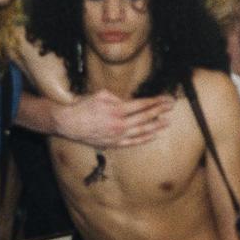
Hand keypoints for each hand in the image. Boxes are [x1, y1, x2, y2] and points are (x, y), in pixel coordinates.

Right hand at [51, 90, 172, 148]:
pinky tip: (153, 135)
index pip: (142, 105)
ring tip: (167, 122)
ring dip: (156, 126)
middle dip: (160, 111)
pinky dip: (144, 139)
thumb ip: (117, 97)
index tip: (166, 98)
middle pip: (145, 117)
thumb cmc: (83, 106)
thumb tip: (128, 101)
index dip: (156, 102)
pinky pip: (133, 142)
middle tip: (171, 107)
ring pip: (141, 131)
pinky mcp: (113, 144)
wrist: (68, 122)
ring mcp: (117, 136)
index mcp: (117, 110)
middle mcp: (119, 124)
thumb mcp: (101, 95)